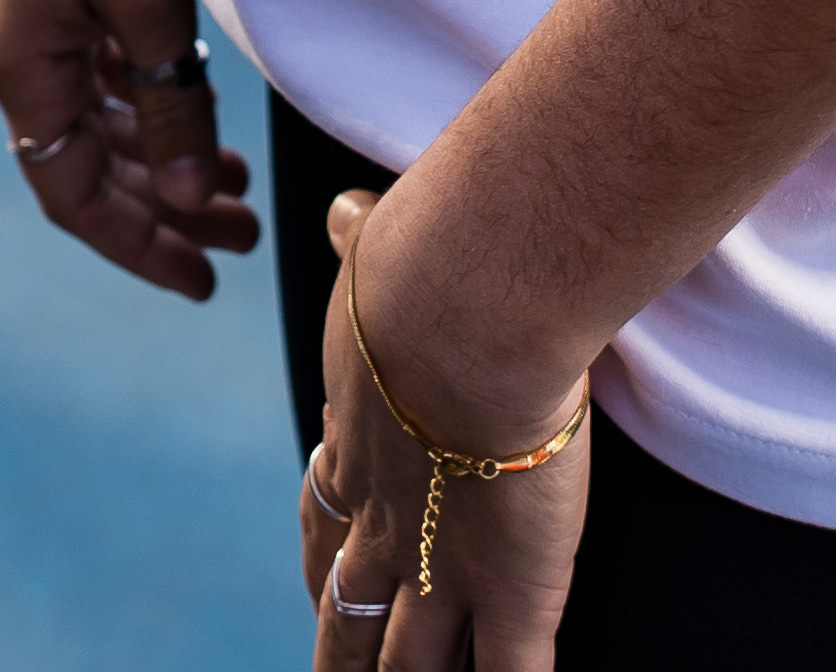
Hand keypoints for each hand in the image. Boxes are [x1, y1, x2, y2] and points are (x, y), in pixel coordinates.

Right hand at [0, 0, 252, 295]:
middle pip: (89, 162)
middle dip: (164, 208)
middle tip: (245, 234)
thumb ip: (166, 109)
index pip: (73, 196)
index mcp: (22, 67)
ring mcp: (39, 10)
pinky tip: (199, 105)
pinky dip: (151, 98)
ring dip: (163, 155)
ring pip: (101, 115)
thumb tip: (185, 206)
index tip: (206, 281)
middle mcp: (20, 49)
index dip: (138, 247)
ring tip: (235, 182)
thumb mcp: (147, 3)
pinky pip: (103, 65)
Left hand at [302, 183, 590, 671]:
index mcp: (358, 448)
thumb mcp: (376, 254)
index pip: (329, 520)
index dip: (325, 558)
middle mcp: (389, 525)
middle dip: (342, 651)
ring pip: (413, 669)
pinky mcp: (514, 598)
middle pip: (349, 617)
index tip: (321, 578)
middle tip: (335, 670)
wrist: (467, 311)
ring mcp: (447, 573)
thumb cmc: (423, 269)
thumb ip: (363, 242)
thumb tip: (344, 211)